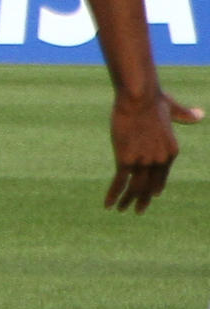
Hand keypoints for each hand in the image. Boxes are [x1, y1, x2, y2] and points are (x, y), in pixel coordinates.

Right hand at [103, 91, 197, 212]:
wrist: (140, 98)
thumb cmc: (153, 100)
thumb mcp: (172, 109)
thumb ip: (185, 115)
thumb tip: (199, 114)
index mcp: (171, 152)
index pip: (162, 176)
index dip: (155, 187)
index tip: (150, 195)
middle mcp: (159, 160)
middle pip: (149, 186)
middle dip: (142, 200)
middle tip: (136, 210)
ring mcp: (143, 162)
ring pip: (135, 188)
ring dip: (127, 201)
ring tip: (122, 209)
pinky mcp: (126, 159)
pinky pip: (119, 182)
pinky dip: (113, 195)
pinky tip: (108, 205)